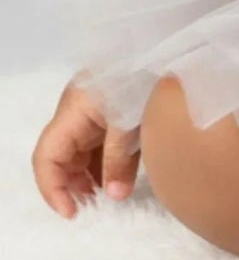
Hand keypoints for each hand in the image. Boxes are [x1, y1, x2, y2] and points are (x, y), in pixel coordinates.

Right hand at [31, 76, 141, 218]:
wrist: (171, 46)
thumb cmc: (143, 78)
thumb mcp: (129, 121)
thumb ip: (119, 159)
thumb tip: (113, 196)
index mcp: (73, 110)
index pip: (46, 156)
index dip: (53, 189)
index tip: (72, 213)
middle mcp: (77, 110)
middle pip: (62, 156)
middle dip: (73, 185)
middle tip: (94, 209)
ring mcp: (95, 109)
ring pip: (82, 151)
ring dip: (92, 177)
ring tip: (109, 198)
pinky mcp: (112, 108)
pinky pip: (100, 142)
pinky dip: (107, 163)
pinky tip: (121, 179)